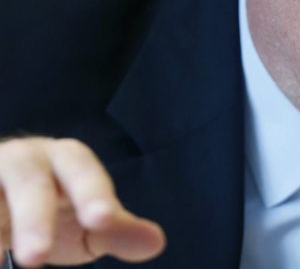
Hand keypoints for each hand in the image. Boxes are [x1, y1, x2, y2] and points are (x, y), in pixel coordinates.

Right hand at [0, 137, 164, 266]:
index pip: (82, 170)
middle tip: (36, 258)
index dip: (93, 193)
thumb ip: (116, 231)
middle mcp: (24, 159)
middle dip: (34, 219)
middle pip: (30, 182)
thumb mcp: (85, 223)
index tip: (103, 220)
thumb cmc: (52, 208)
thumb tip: (156, 243)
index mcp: (64, 159)